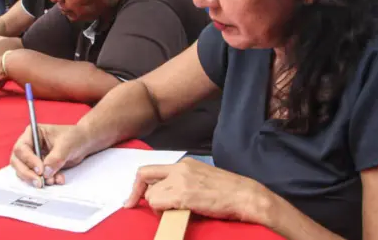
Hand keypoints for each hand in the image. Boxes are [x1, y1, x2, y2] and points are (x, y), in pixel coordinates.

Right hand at [10, 124, 90, 187]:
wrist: (83, 143)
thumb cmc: (74, 137)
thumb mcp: (66, 145)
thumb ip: (55, 158)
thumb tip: (46, 172)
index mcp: (32, 133)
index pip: (21, 148)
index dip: (29, 160)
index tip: (40, 170)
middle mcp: (29, 145)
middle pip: (18, 162)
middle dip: (28, 173)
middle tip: (39, 182)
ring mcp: (33, 157)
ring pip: (24, 171)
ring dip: (37, 179)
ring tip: (53, 180)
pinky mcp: (39, 167)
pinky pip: (36, 177)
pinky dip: (46, 180)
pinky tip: (58, 179)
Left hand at [124, 158, 269, 222]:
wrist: (245, 196)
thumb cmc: (228, 192)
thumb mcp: (202, 179)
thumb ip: (182, 181)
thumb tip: (164, 194)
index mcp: (185, 163)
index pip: (151, 169)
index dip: (138, 185)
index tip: (132, 198)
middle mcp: (180, 168)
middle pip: (144, 176)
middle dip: (137, 193)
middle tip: (133, 205)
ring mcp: (181, 180)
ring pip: (151, 194)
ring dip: (157, 206)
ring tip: (173, 212)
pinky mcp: (184, 194)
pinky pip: (158, 203)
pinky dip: (162, 211)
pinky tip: (176, 213)